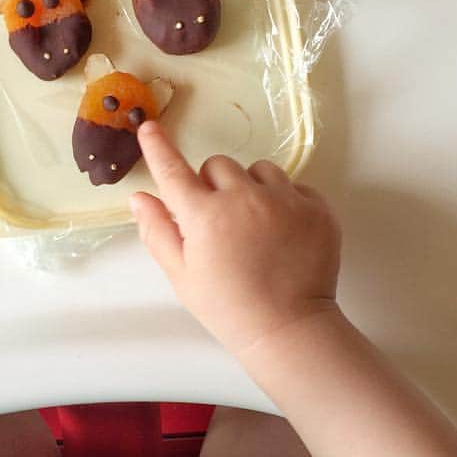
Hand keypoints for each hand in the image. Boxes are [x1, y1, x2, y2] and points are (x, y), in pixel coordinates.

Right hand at [130, 121, 342, 359]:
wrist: (289, 329)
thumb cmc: (228, 307)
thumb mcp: (182, 275)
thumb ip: (157, 232)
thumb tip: (140, 198)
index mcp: (205, 215)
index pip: (174, 170)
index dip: (158, 147)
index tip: (150, 128)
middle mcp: (244, 198)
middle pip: (218, 165)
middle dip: (212, 185)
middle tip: (218, 220)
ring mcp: (285, 200)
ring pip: (259, 170)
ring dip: (251, 187)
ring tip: (254, 224)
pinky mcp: (317, 208)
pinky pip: (294, 186)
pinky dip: (285, 201)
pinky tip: (282, 232)